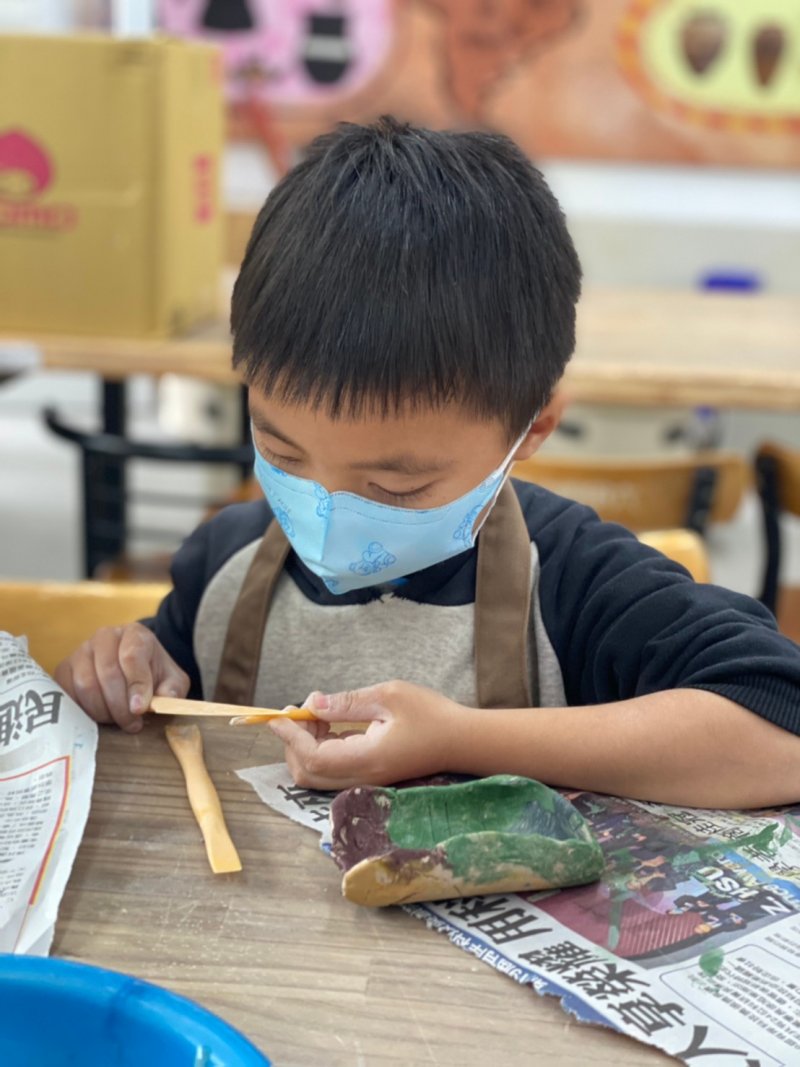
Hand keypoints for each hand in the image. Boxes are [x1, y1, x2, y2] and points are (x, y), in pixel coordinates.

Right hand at [54, 623, 189, 732]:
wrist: (131, 669)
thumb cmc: (153, 675)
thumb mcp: (172, 680)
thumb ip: (172, 689)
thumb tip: (164, 700)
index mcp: (135, 634)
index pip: (131, 656)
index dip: (136, 685)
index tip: (139, 709)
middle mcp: (105, 637)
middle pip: (107, 673)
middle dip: (120, 705)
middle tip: (132, 724)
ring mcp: (81, 651)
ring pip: (86, 685)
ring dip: (102, 710)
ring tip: (117, 721)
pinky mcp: (64, 669)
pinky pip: (67, 693)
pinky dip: (82, 711)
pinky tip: (98, 718)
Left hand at [268, 680, 467, 789]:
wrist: (462, 741)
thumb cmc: (431, 714)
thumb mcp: (388, 695)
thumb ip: (347, 702)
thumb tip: (312, 703)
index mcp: (366, 758)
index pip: (312, 757)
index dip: (290, 737)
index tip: (277, 715)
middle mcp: (362, 777)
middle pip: (308, 774)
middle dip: (293, 743)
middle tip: (298, 711)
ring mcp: (366, 781)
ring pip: (317, 775)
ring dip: (306, 746)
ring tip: (317, 713)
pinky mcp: (370, 777)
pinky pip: (333, 770)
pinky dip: (320, 749)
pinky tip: (330, 724)